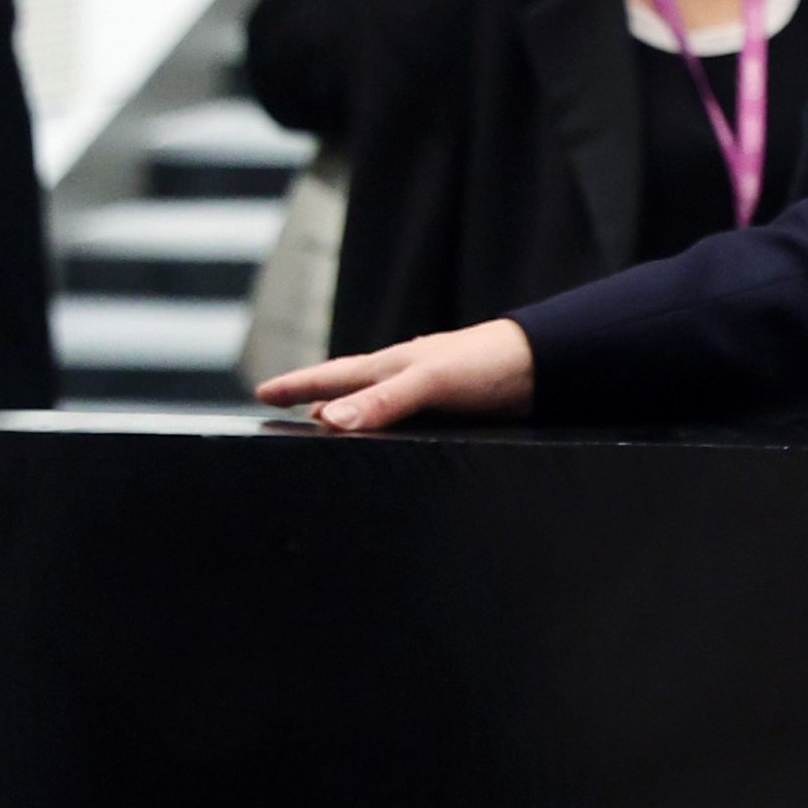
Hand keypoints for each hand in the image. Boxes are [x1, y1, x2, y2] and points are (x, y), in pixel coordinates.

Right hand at [256, 317, 534, 430]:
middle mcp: (404, 378)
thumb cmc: (489, 363)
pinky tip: (391, 445)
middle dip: (313, 400)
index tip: (261, 392)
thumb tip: (329, 419)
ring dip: (349, 418)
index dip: (296, 385)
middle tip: (282, 410)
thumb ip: (383, 401)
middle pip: (348, 390)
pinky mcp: (452, 414)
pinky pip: (406, 425)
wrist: (545, 368)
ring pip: (375, 408)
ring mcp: (427, 395)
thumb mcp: (430, 380)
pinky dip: (386, 434)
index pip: (331, 376)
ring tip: (326, 431)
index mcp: (392, 365)